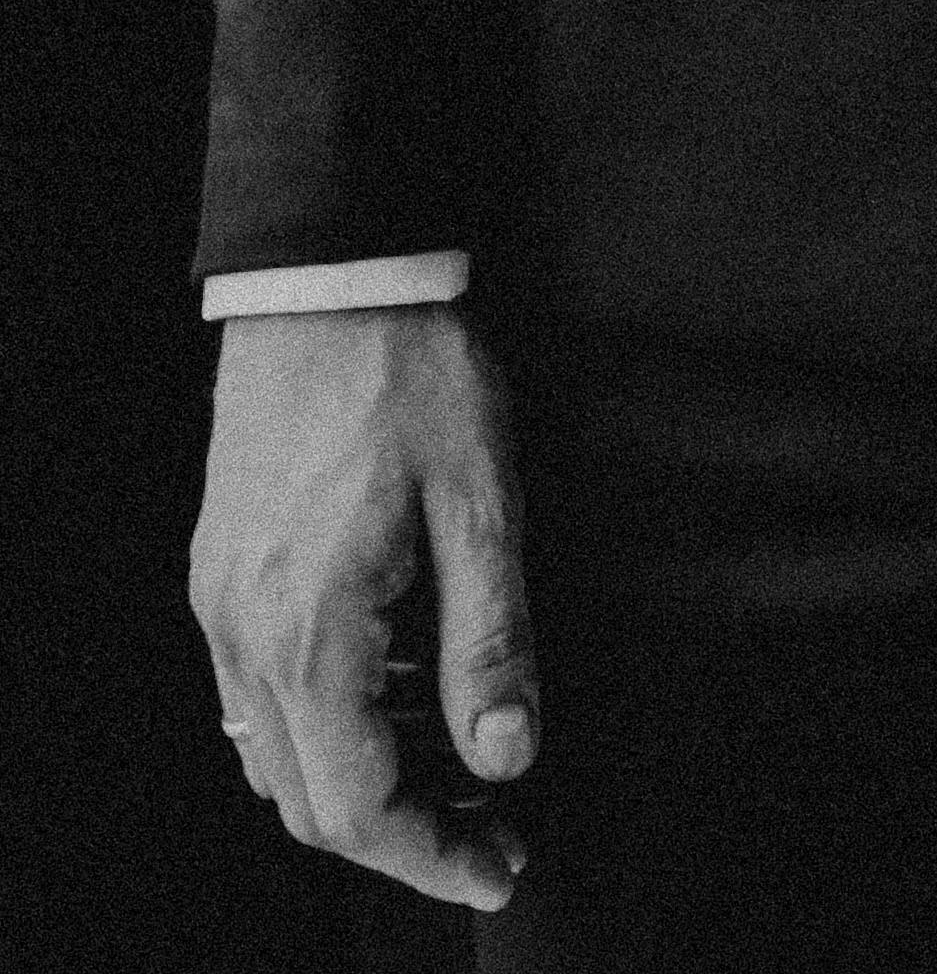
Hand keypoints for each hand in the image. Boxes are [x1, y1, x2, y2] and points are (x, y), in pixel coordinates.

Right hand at [192, 306, 537, 909]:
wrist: (331, 276)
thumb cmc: (412, 373)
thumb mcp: (483, 502)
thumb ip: (493, 639)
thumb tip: (509, 751)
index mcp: (311, 629)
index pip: (359, 805)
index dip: (433, 854)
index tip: (500, 865)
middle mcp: (248, 634)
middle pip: (310, 802)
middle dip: (405, 832)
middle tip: (493, 828)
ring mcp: (224, 607)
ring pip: (278, 756)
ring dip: (363, 783)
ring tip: (458, 764)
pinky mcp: (223, 575)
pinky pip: (259, 696)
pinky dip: (326, 724)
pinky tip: (397, 693)